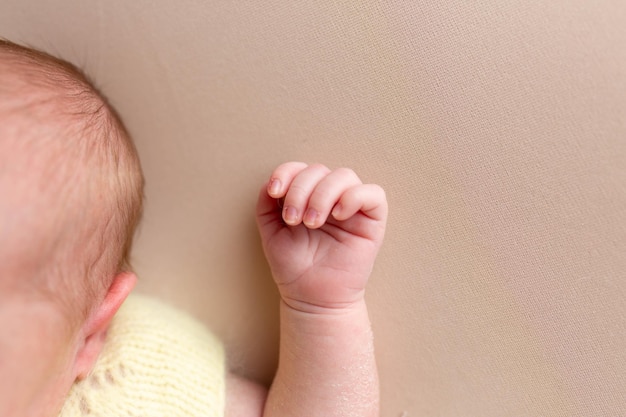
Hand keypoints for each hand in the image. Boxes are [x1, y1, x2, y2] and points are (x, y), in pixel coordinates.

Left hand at [256, 162, 386, 311]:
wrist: (311, 298)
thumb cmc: (293, 266)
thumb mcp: (271, 231)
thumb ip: (266, 204)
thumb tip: (271, 181)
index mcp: (307, 196)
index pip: (300, 168)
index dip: (287, 172)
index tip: (274, 193)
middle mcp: (330, 197)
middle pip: (320, 170)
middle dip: (301, 190)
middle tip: (293, 219)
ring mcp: (352, 207)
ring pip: (345, 176)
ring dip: (323, 195)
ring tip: (312, 222)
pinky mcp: (372, 220)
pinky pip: (373, 194)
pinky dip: (354, 198)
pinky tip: (337, 216)